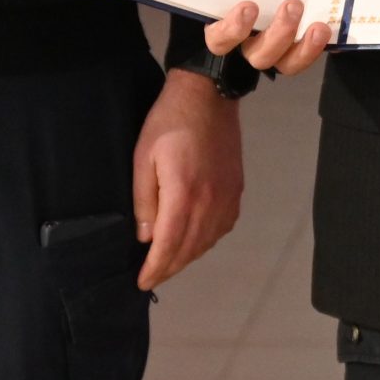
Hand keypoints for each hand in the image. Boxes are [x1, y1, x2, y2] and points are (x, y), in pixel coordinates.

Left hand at [130, 69, 245, 288]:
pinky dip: (207, 241)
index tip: (142, 283)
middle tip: (152, 278)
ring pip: (208, 242)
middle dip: (169, 268)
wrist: (208, 96)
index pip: (168, 245)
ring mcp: (227, 197)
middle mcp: (210, 202)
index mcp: (184, 194)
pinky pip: (223, 227)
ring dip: (188, 257)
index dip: (155, 268)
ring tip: (169, 263)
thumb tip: (145, 237)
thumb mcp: (143, 157)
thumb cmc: (168, 123)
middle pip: (190, 249)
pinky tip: (195, 241)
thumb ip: (144, 200)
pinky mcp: (237, 190)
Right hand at [203, 0, 333, 78]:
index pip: (220, 39)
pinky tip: (326, 31)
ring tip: (318, 27)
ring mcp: (274, 52)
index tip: (249, 6)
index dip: (232, 29)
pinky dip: (317, 48)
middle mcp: (248, 46)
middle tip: (293, 4)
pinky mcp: (294, 52)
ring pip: (285, 62)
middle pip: (259, 54)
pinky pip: (304, 58)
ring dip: (303, 46)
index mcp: (225, 31)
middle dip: (278, 33)